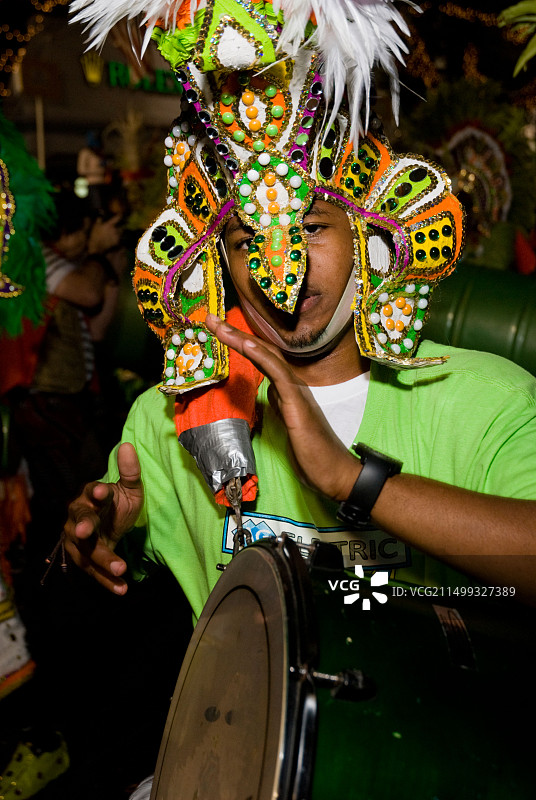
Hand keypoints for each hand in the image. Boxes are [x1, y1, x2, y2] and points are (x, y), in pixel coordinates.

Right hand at [63, 443, 142, 593]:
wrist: (112, 525)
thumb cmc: (118, 503)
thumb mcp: (130, 489)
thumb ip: (130, 472)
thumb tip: (127, 446)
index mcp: (90, 496)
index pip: (91, 491)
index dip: (95, 491)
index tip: (102, 490)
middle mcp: (78, 516)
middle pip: (80, 522)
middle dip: (84, 528)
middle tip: (88, 532)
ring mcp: (77, 540)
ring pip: (85, 550)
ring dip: (101, 560)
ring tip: (119, 568)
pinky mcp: (82, 558)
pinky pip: (93, 571)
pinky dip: (107, 580)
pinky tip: (122, 588)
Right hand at [87, 214, 121, 254]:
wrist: (97, 248)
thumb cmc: (95, 236)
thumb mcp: (95, 226)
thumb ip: (99, 219)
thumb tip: (101, 213)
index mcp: (109, 225)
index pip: (117, 218)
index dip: (119, 215)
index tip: (121, 214)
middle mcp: (114, 230)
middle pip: (119, 226)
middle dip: (117, 227)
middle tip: (111, 230)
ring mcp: (116, 236)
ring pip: (119, 233)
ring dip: (117, 233)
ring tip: (111, 235)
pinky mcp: (117, 242)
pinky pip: (118, 238)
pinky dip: (116, 238)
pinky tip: (111, 240)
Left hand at [206, 314, 360, 501]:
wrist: (335, 473)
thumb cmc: (313, 454)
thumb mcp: (287, 426)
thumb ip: (277, 407)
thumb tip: (266, 396)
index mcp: (287, 389)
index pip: (262, 358)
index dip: (240, 342)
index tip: (217, 329)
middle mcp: (292, 385)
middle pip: (262, 351)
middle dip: (235, 333)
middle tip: (210, 319)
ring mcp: (296, 393)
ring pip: (268, 356)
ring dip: (242, 339)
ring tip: (219, 326)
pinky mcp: (298, 405)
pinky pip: (279, 375)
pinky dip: (263, 357)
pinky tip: (248, 345)